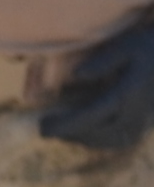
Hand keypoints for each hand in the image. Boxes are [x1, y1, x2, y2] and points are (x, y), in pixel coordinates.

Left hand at [40, 20, 153, 150]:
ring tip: (61, 131)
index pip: (93, 115)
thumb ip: (103, 60)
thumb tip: (76, 75)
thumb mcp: (127, 46)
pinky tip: (82, 134)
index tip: (43, 127)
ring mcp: (144, 121)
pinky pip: (120, 141)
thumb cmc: (147, 48)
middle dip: (70, 133)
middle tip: (45, 127)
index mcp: (129, 92)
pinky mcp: (146, 125)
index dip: (67, 124)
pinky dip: (99, 141)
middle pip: (99, 133)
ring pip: (110, 140)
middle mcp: (137, 111)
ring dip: (83, 139)